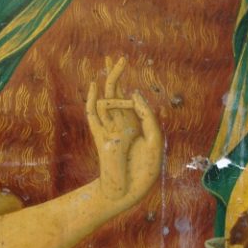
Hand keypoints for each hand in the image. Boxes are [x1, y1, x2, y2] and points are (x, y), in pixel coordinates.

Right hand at [86, 57, 162, 205]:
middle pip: (116, 94)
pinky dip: (92, 99)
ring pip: (106, 98)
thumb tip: (135, 94)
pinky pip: (93, 114)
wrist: (130, 190)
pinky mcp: (101, 136)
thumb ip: (147, 116)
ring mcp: (110, 128)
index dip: (132, 89)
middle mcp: (121, 124)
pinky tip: (95, 85)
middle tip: (117, 56)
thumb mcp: (154, 139)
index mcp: (135, 125)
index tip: (136, 88)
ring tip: (110, 61)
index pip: (132, 101)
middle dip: (116, 75)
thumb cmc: (145, 169)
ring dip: (108, 80)